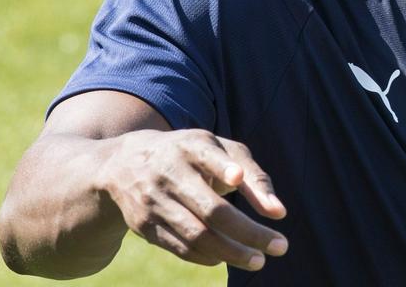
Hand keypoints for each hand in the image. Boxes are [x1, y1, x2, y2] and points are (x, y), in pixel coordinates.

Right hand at [98, 129, 288, 270]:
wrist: (125, 163)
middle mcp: (168, 172)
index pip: (207, 157)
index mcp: (190, 146)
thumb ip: (253, 177)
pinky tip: (226, 257)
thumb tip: (278, 213)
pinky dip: (208, 256)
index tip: (237, 178)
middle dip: (248, 232)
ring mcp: (153, 201)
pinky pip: (181, 248)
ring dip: (232, 253)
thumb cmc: (191, 156)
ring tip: (258, 259)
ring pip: (197, 235)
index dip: (222, 168)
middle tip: (280, 247)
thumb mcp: (220, 151)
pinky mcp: (143, 226)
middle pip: (211, 209)